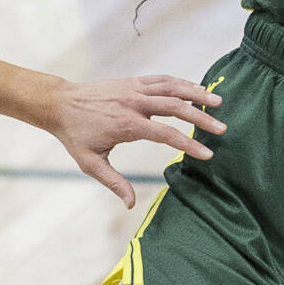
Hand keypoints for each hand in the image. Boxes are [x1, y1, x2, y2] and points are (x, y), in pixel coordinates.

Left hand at [48, 74, 226, 207]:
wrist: (61, 104)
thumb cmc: (76, 135)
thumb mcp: (91, 163)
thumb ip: (114, 182)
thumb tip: (131, 204)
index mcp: (128, 123)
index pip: (167, 133)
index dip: (190, 144)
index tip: (207, 154)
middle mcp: (135, 102)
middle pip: (177, 107)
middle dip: (202, 118)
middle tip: (222, 128)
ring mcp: (135, 89)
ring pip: (173, 88)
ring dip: (197, 94)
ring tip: (218, 102)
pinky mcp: (133, 82)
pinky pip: (162, 79)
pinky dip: (181, 82)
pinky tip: (196, 89)